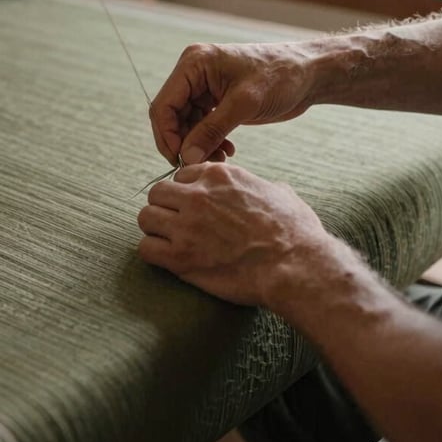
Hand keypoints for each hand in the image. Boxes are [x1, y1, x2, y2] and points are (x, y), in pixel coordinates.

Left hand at [137, 162, 341, 307]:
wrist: (295, 266)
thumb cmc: (295, 231)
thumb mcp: (280, 192)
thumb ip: (260, 185)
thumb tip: (267, 189)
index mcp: (219, 175)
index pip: (181, 175)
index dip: (187, 193)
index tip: (195, 208)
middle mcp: (198, 195)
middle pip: (157, 193)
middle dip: (165, 208)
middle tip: (178, 226)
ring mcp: (186, 226)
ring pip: (146, 218)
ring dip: (155, 230)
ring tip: (170, 243)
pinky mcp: (180, 257)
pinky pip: (146, 249)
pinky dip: (154, 254)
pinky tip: (169, 259)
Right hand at [150, 42, 315, 165]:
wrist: (309, 74)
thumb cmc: (280, 76)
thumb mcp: (244, 104)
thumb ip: (212, 131)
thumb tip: (187, 157)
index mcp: (194, 64)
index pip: (164, 105)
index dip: (167, 136)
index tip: (181, 160)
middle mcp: (193, 74)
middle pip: (171, 117)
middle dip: (183, 143)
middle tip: (199, 165)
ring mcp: (203, 87)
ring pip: (185, 125)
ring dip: (197, 146)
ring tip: (220, 159)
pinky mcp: (215, 100)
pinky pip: (200, 126)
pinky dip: (209, 142)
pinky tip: (227, 151)